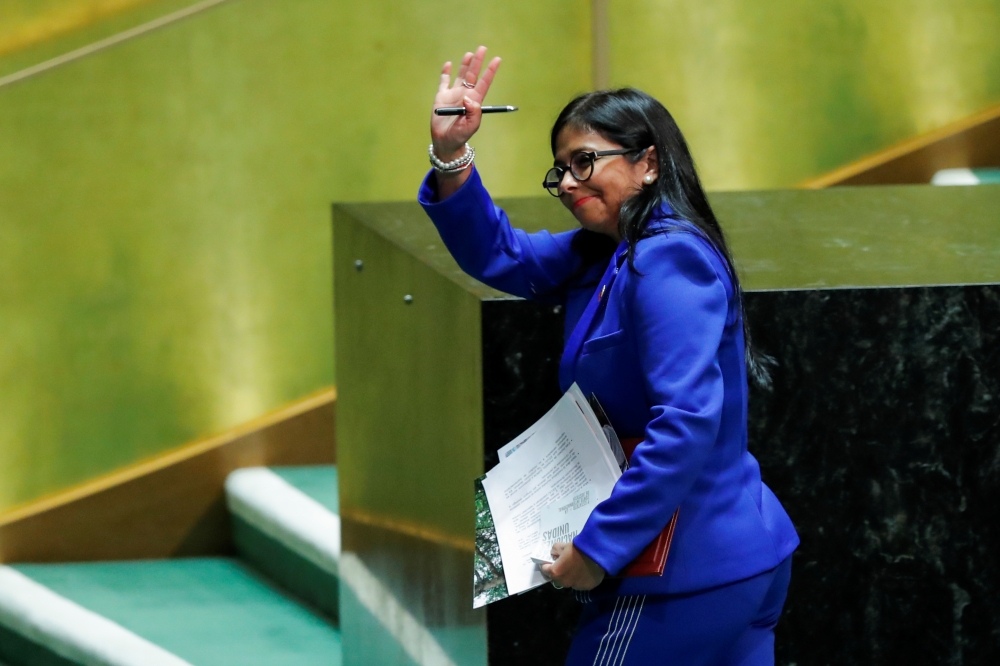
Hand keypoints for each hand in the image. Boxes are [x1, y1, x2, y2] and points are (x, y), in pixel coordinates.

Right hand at [430, 46, 501, 162]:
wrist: (445, 142)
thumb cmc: (460, 136)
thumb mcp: (471, 126)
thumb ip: (473, 113)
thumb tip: (469, 97)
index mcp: (474, 101)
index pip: (484, 82)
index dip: (490, 71)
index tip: (497, 59)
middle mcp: (465, 95)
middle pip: (473, 75)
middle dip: (478, 62)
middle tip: (482, 48)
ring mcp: (453, 95)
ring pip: (460, 75)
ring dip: (465, 65)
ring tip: (469, 54)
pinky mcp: (441, 97)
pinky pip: (444, 82)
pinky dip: (445, 73)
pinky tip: (448, 64)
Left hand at [540, 541, 605, 590]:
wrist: (597, 553)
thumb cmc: (577, 548)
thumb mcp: (562, 545)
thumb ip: (554, 551)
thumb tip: (555, 556)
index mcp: (556, 572)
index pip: (545, 569)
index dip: (547, 564)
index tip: (550, 560)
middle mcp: (564, 582)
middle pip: (557, 577)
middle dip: (559, 571)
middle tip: (565, 562)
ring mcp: (576, 586)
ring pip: (569, 582)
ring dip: (570, 576)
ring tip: (576, 567)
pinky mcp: (587, 587)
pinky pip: (581, 583)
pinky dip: (581, 578)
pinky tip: (585, 570)